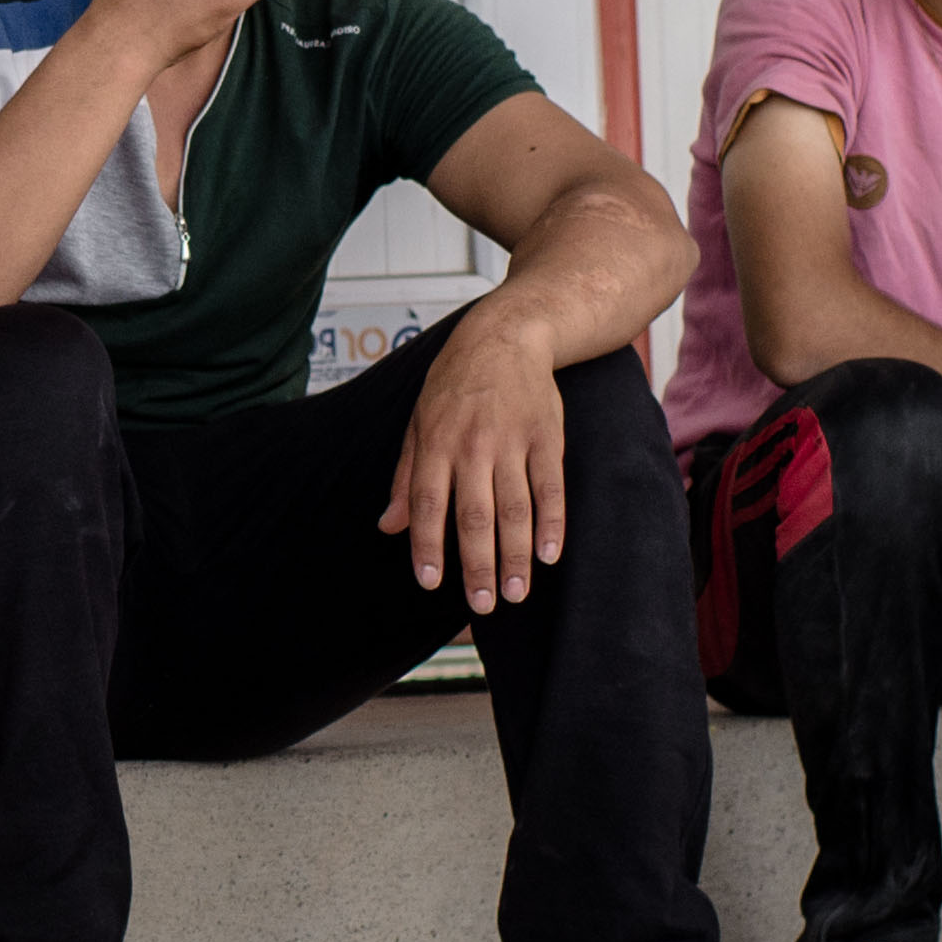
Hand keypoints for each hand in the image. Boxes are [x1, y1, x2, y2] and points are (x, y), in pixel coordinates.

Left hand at [379, 317, 569, 613]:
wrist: (507, 336)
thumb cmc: (454, 384)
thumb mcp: (418, 423)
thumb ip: (406, 478)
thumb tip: (388, 527)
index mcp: (436, 442)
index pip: (429, 504)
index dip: (429, 545)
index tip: (430, 582)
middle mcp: (474, 445)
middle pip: (476, 514)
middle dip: (478, 564)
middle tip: (482, 605)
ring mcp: (514, 441)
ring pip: (516, 508)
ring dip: (516, 555)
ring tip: (515, 593)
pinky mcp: (548, 437)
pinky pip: (551, 487)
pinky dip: (553, 524)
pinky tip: (549, 555)